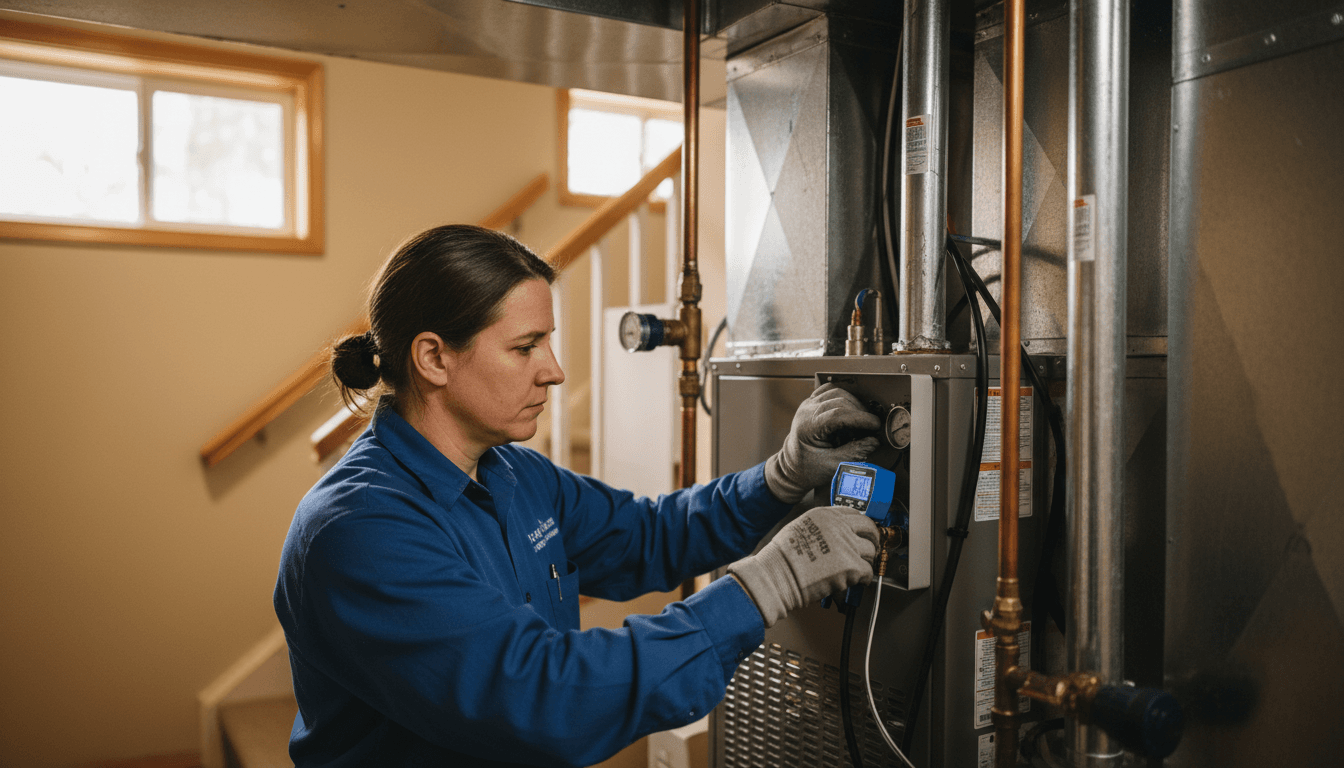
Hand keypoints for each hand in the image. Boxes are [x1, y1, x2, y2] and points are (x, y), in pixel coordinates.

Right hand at [727, 506, 880, 626]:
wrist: (778, 575)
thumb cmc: (782, 558)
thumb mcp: (800, 528)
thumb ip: (821, 527)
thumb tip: (835, 535)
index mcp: (825, 515)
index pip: (854, 513)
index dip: (862, 525)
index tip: (864, 531)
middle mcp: (838, 526)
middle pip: (868, 529)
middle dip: (873, 539)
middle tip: (872, 548)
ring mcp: (847, 545)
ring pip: (870, 551)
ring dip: (867, 561)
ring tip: (859, 568)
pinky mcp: (851, 566)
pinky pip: (868, 572)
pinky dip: (864, 578)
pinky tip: (857, 580)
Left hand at [765, 383, 881, 503]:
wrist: (792, 466)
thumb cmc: (808, 468)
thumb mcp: (833, 465)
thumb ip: (854, 452)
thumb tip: (873, 441)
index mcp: (808, 426)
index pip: (838, 414)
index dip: (860, 418)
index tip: (876, 425)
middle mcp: (806, 411)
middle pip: (840, 401)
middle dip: (860, 413)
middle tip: (871, 428)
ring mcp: (808, 404)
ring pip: (837, 393)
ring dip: (854, 404)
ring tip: (860, 422)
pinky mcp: (812, 403)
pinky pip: (830, 391)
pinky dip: (844, 397)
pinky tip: (850, 410)